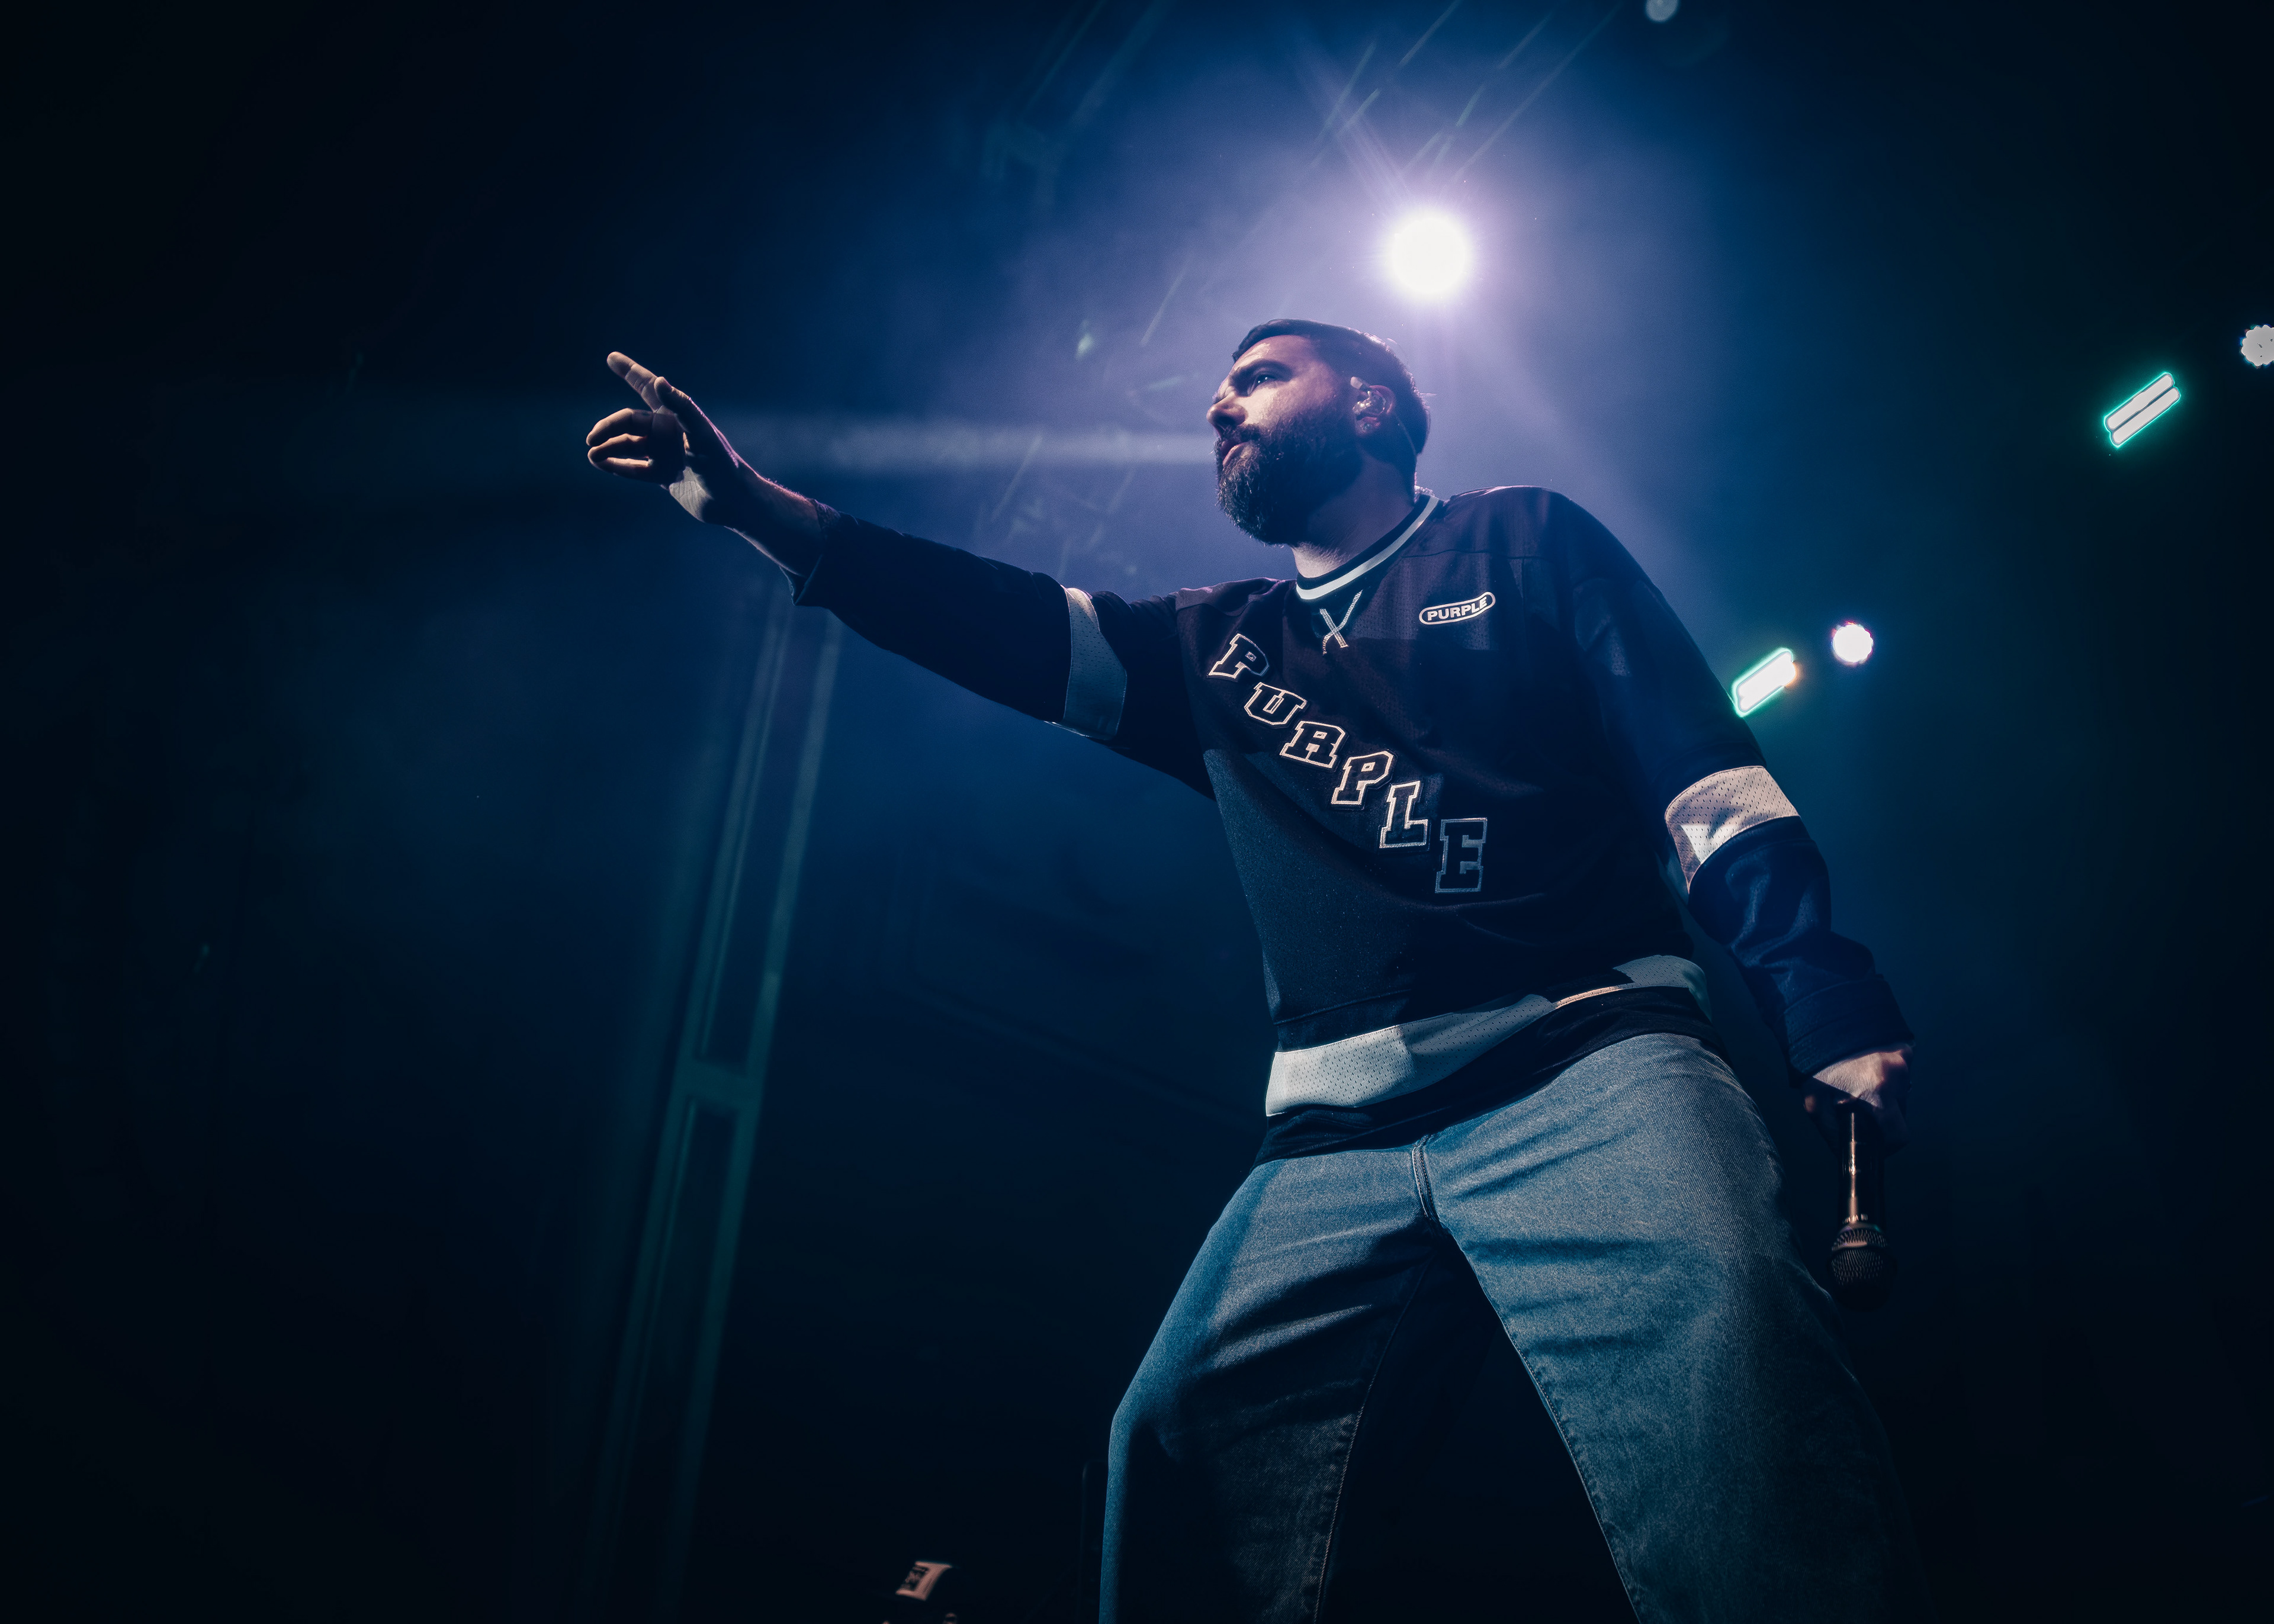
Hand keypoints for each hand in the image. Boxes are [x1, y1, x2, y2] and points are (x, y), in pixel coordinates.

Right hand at [586, 352, 760, 526]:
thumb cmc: (722, 465)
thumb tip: (658, 380)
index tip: (612, 357)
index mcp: (676, 417)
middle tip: (591, 440)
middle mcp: (668, 433)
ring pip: (628, 446)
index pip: (649, 388)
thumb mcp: (702, 434)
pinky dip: (617, 466)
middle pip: (630, 422)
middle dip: (609, 428)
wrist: (733, 502)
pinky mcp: (663, 476)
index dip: (631, 372)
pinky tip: (601, 464)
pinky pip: (634, 469)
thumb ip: (681, 407)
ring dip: (609, 449)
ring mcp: (664, 454)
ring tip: (592, 455)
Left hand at [1803, 1045, 1911, 1151]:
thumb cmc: (1815, 1062)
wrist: (1820, 1023)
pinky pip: (1900, 1070)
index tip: (1878, 1144)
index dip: (1888, 1145)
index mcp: (1878, 1092)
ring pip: (1901, 1090)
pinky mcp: (1902, 1046)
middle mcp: (1897, 1075)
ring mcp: (1903, 1058)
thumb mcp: (1814, 1101)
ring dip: (1886, 1093)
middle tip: (1861, 1108)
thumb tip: (1840, 1149)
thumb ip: (1830, 1130)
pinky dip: (1887, 1074)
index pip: (1899, 1134)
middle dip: (1883, 1115)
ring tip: (1860, 1084)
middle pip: (1900, 1112)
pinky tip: (1866, 1068)